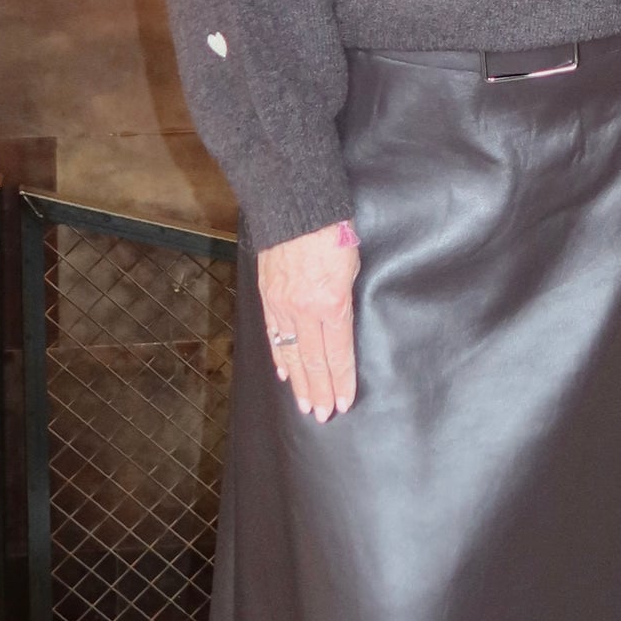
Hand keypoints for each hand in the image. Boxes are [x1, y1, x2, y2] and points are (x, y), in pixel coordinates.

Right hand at [257, 222, 359, 420]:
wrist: (295, 205)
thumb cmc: (332, 230)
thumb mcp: (352, 267)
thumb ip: (345, 299)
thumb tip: (341, 321)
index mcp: (331, 304)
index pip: (338, 354)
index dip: (340, 382)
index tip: (343, 404)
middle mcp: (304, 310)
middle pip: (314, 361)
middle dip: (319, 390)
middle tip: (322, 415)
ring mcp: (282, 304)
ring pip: (291, 352)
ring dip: (299, 381)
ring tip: (304, 404)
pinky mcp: (267, 295)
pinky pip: (274, 333)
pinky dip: (279, 355)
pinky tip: (283, 372)